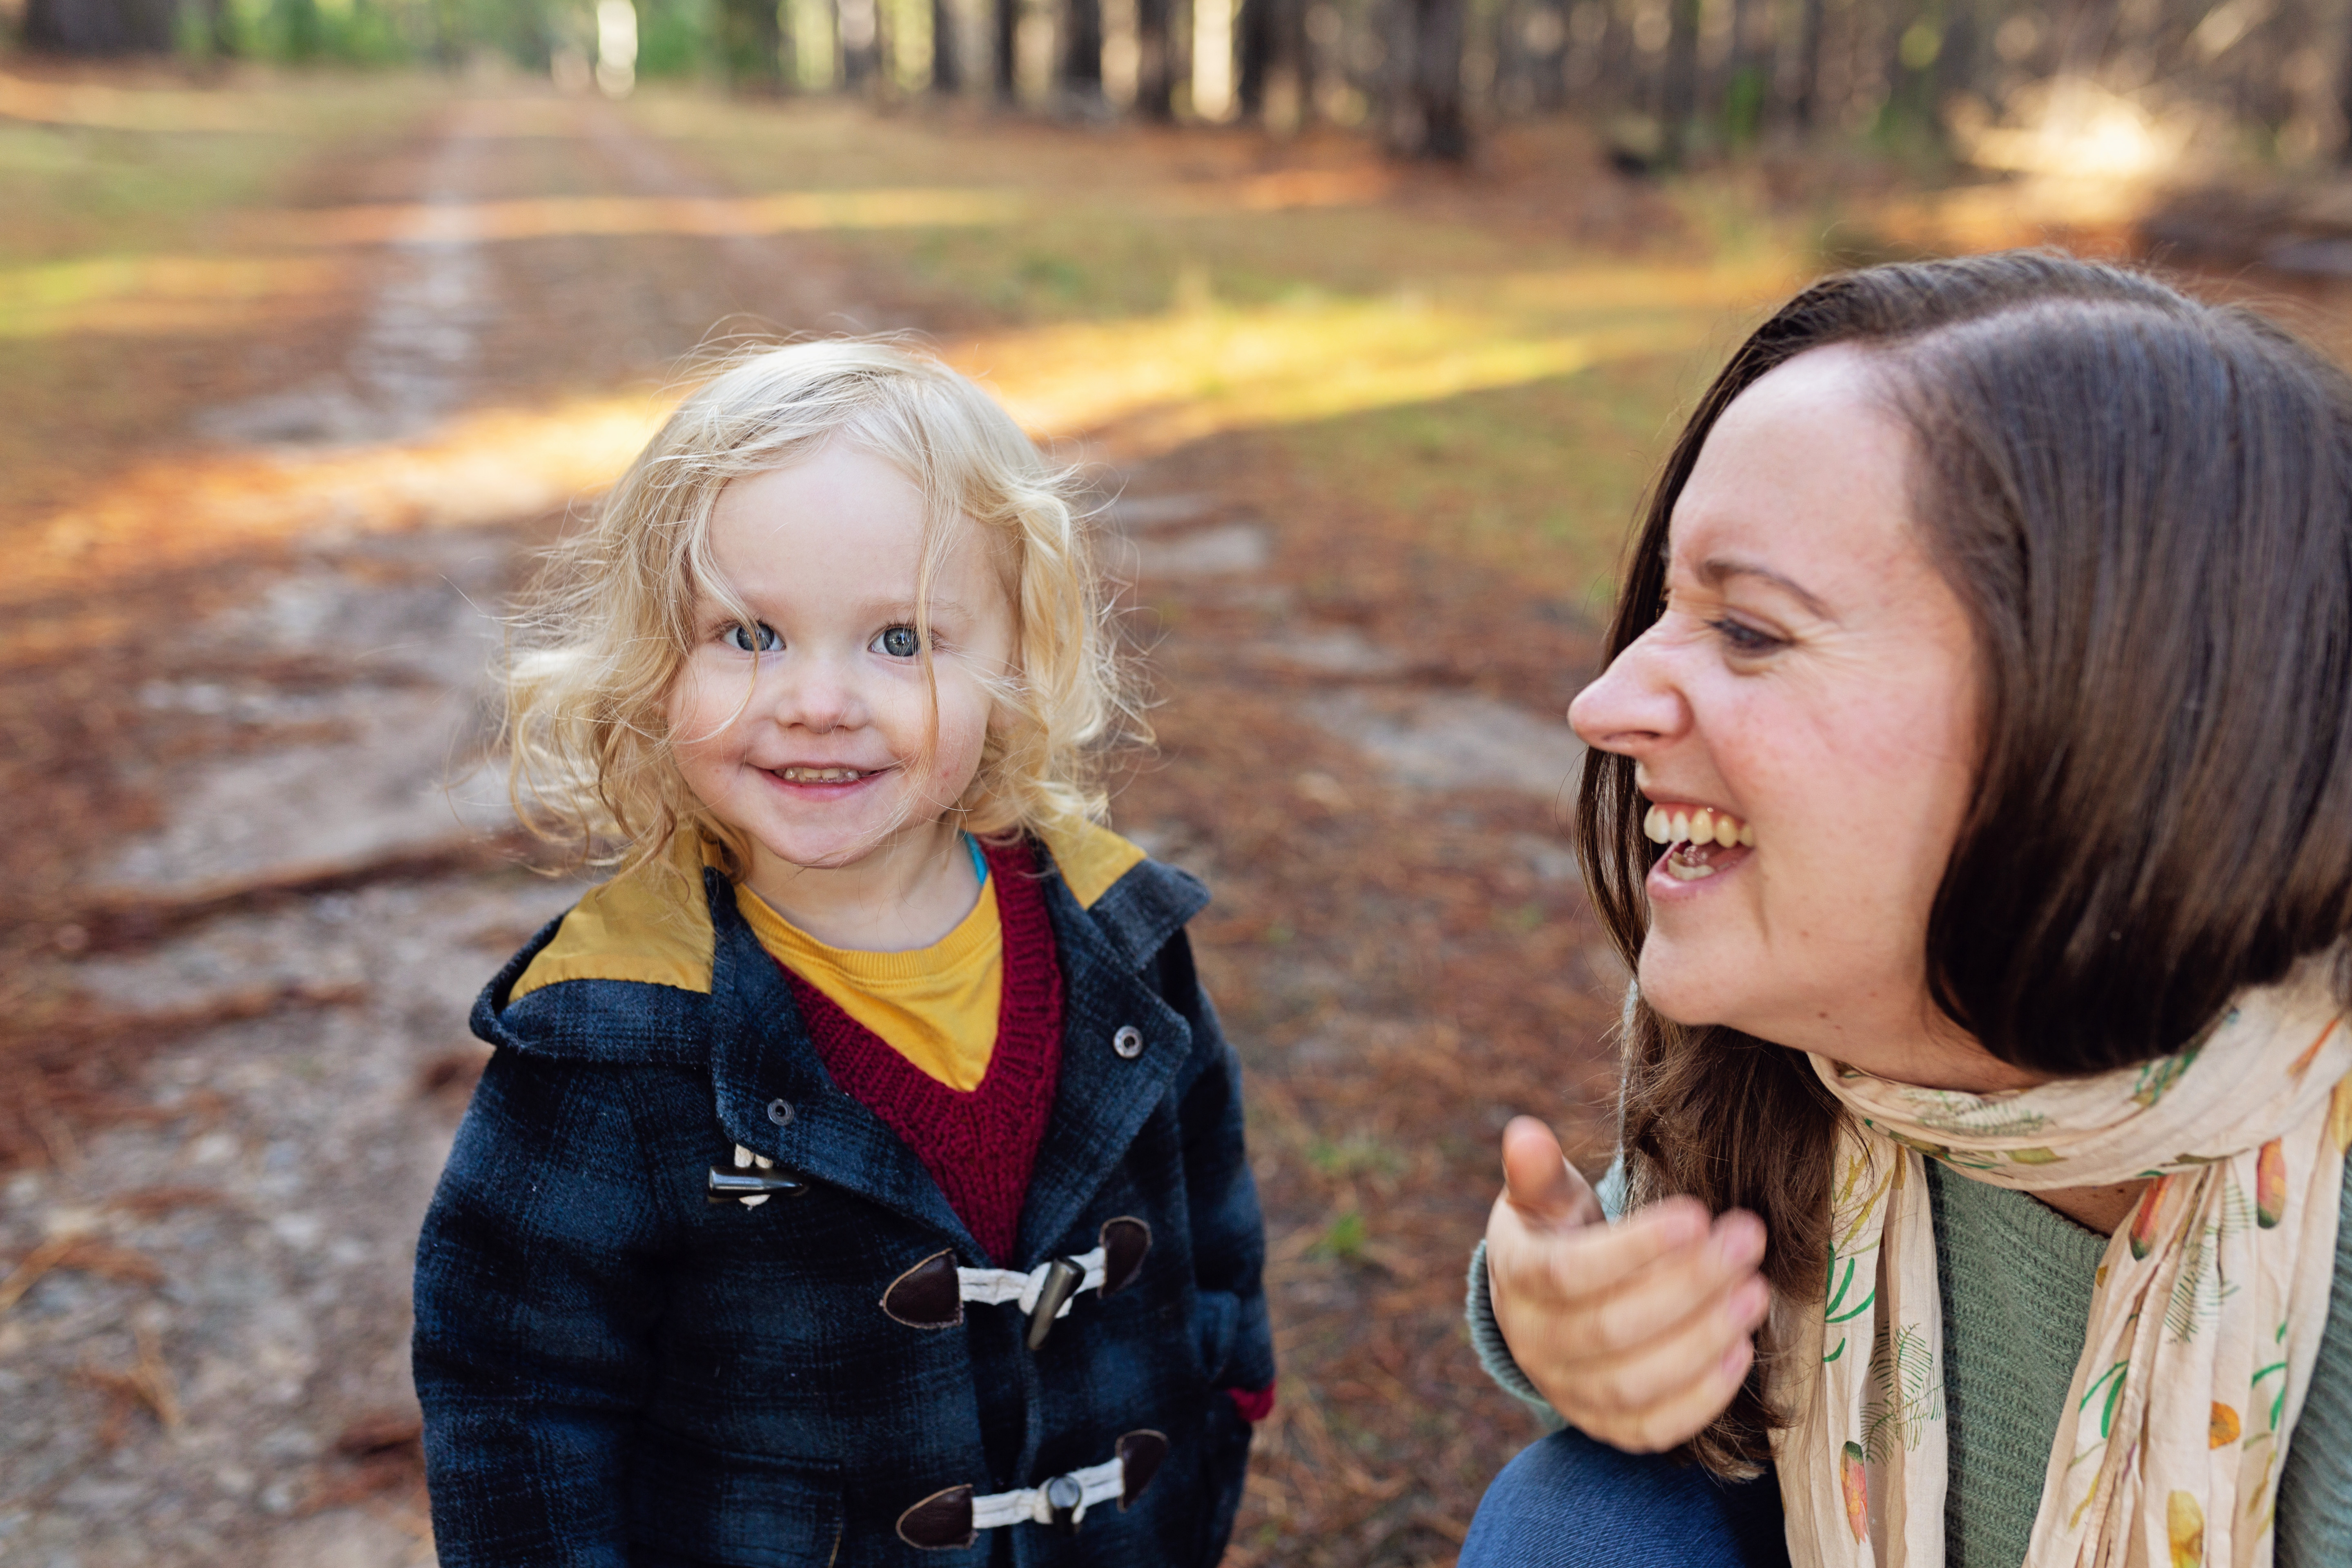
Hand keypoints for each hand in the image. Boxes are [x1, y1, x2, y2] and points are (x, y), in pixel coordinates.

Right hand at [1484, 1116, 1770, 1452]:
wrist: (1546, 1305)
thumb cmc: (1557, 1233)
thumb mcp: (1545, 1196)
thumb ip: (1539, 1170)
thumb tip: (1524, 1132)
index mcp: (1516, 1279)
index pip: (1570, 1273)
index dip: (1635, 1249)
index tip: (1698, 1215)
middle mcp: (1533, 1343)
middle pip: (1611, 1329)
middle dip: (1689, 1286)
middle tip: (1748, 1243)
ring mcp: (1567, 1391)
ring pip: (1634, 1384)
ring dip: (1703, 1341)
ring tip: (1756, 1293)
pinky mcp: (1604, 1426)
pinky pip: (1651, 1429)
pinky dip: (1700, 1399)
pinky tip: (1742, 1352)